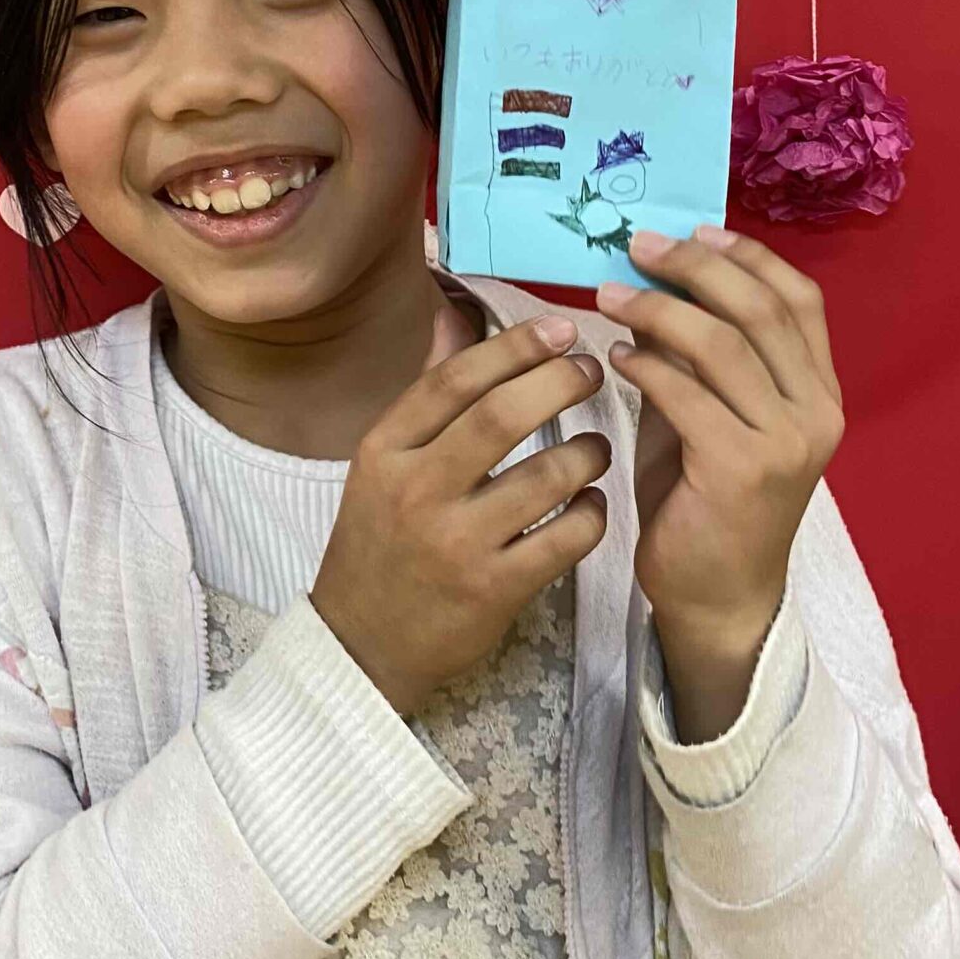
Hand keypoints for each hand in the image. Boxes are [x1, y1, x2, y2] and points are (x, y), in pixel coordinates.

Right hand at [310, 315, 612, 718]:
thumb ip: (425, 397)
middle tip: (590, 372)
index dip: (514, 347)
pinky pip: (565, 539)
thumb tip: (456, 315)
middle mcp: (417, 490)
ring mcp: (456, 543)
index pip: (454, 380)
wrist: (361, 643)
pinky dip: (591, 512)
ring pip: (546, 476)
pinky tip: (591, 502)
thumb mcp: (381, 464)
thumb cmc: (379, 541)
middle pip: (502, 415)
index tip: (558, 328)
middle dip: (560, 382)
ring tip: (597, 445)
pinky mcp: (493, 591)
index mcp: (385, 450)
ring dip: (588, 451)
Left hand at [593, 225, 844, 674]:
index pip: (800, 299)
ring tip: (609, 293)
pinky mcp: (743, 470)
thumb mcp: (712, 416)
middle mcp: (817, 412)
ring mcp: (787, 442)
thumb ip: (698, 359)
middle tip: (638, 244)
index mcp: (821, 393)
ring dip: (659, 309)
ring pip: (724, 345)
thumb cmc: (707, 503)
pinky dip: (646, 365)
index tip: (694, 229)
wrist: (717, 598)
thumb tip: (653, 285)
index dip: (748, 256)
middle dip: (696, 267)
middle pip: (761, 309)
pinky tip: (614, 356)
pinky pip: (688, 395)